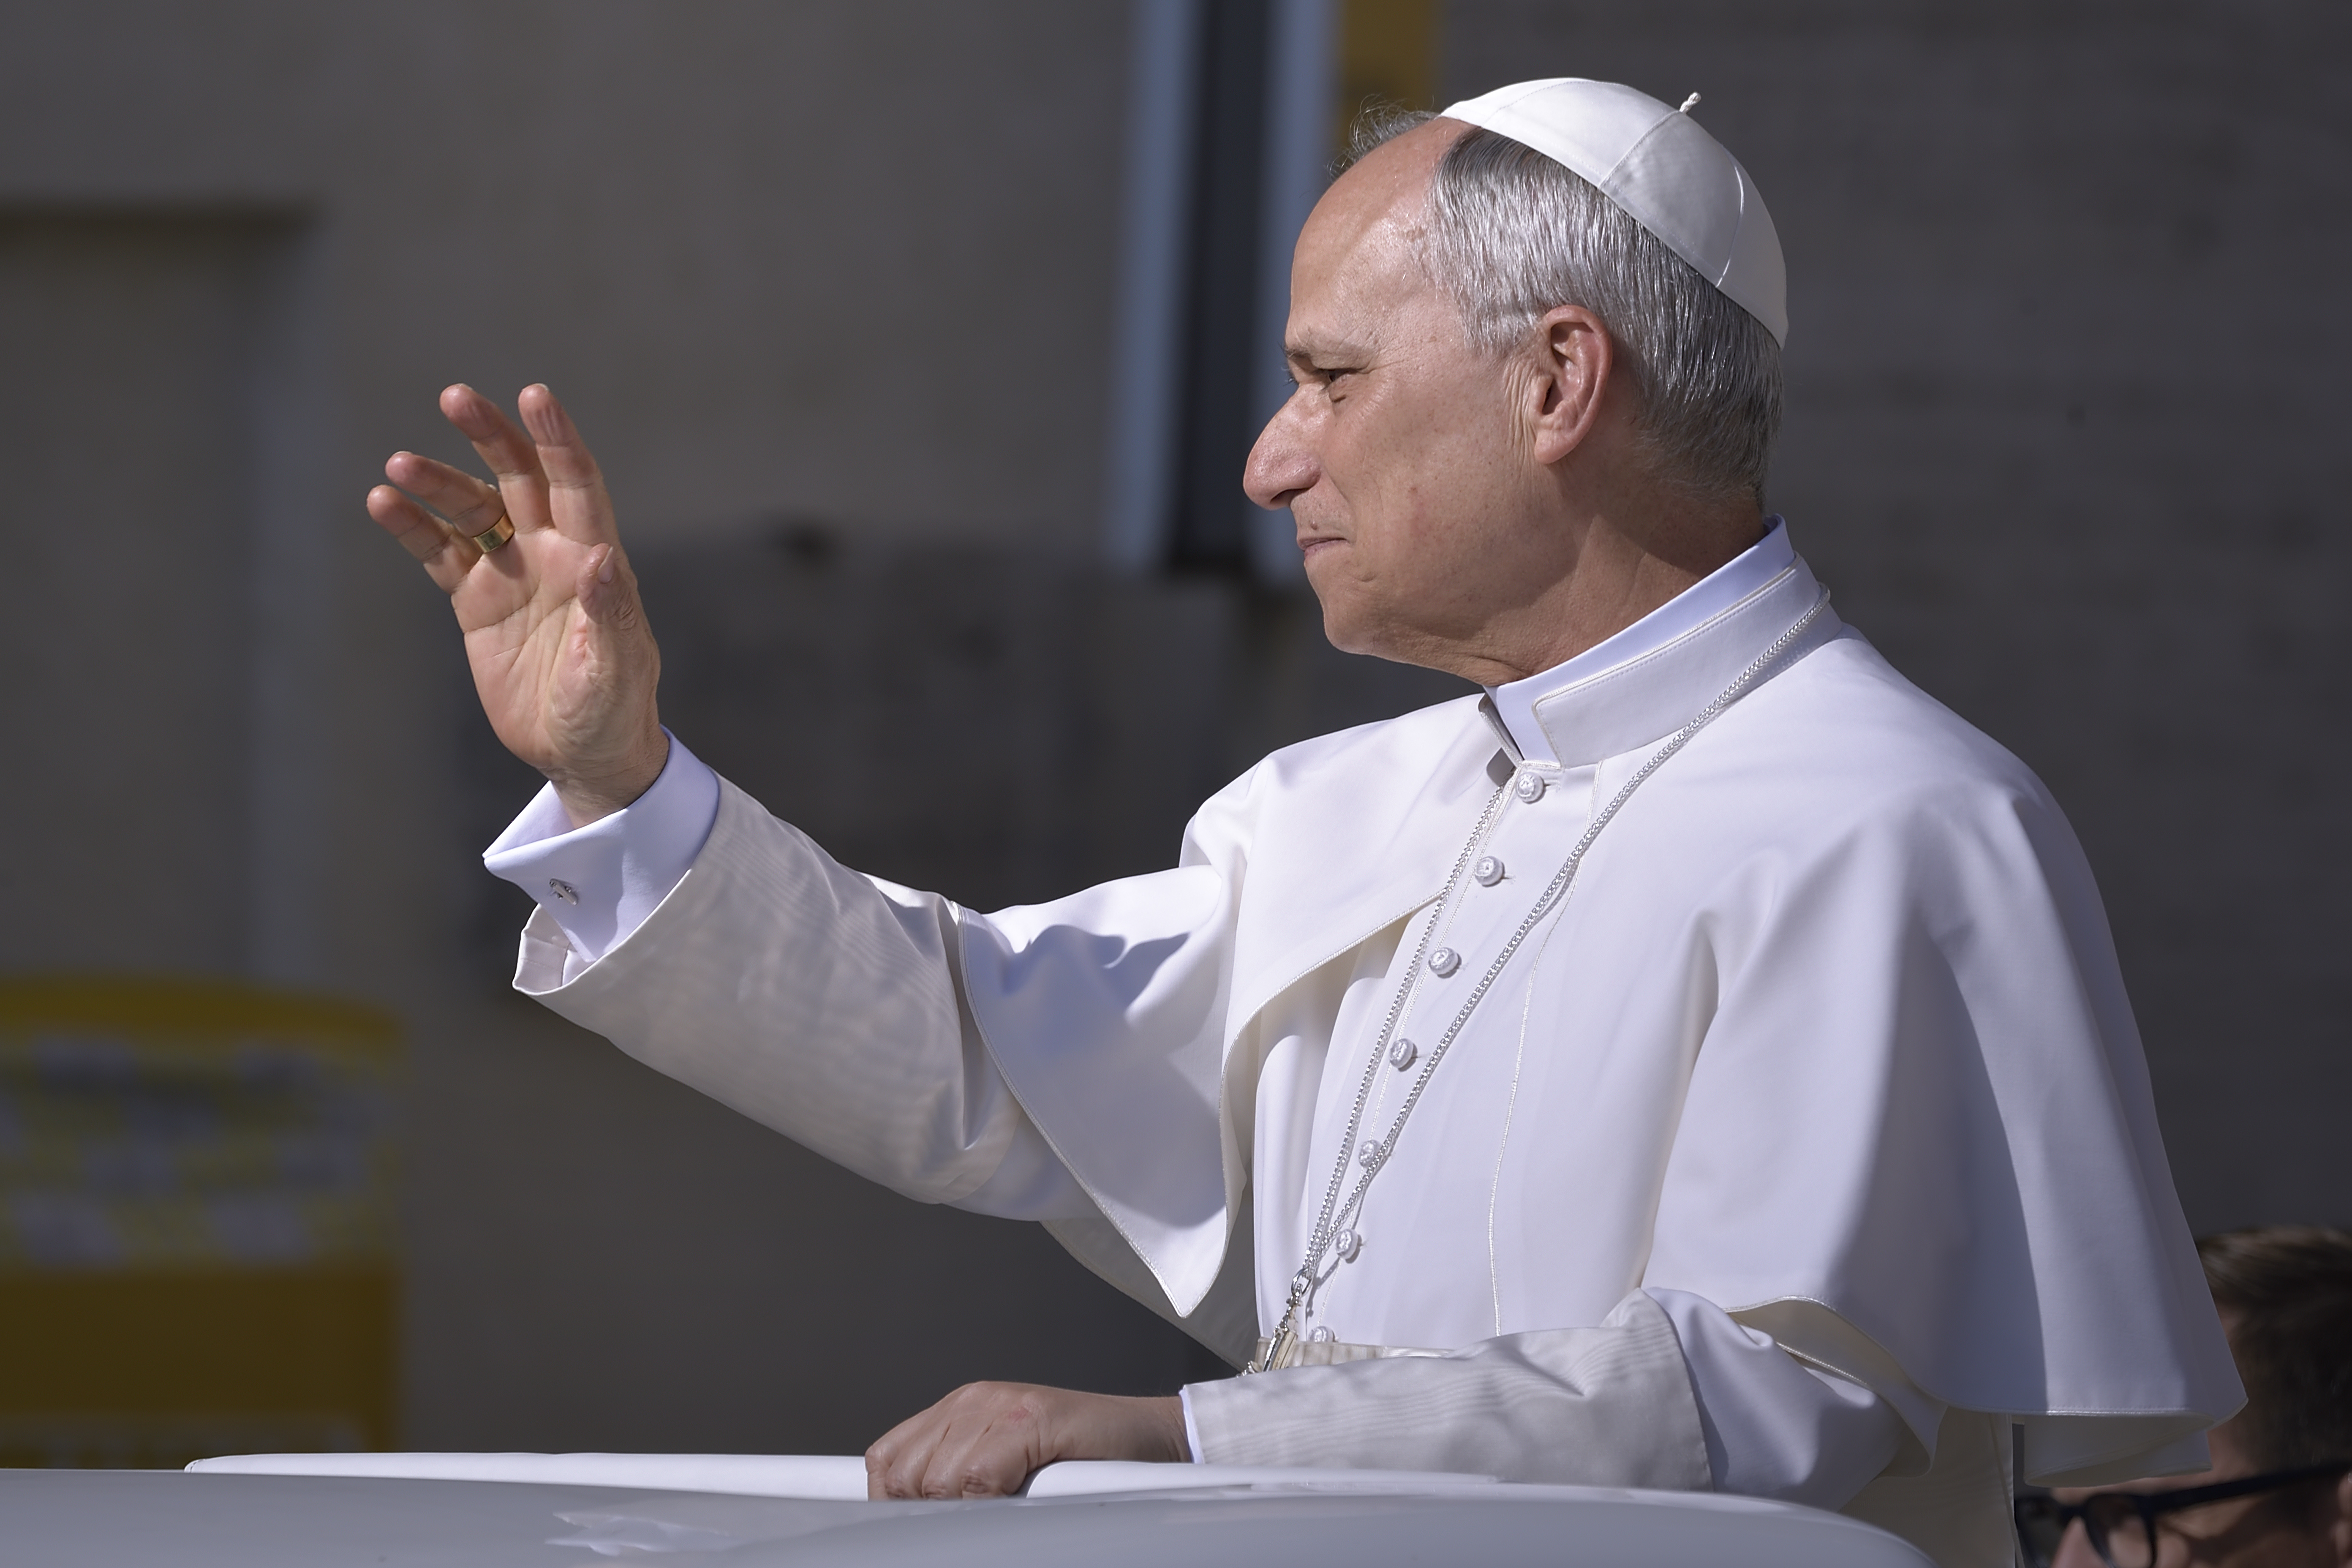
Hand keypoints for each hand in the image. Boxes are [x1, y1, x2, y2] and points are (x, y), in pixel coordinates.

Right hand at [366, 384, 666, 824]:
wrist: (581, 754)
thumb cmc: (612, 712)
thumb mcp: (615, 669)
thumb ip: (609, 612)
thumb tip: (601, 558)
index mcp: (593, 562)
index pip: (576, 485)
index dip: (556, 441)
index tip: (534, 395)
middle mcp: (552, 554)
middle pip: (520, 479)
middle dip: (491, 438)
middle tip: (456, 397)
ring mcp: (512, 574)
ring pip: (473, 510)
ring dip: (439, 484)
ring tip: (398, 466)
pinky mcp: (477, 602)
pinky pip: (440, 553)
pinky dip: (413, 527)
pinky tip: (383, 503)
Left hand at [864, 1382, 1189, 1498]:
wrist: (1151, 1439)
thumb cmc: (1084, 1462)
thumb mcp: (1006, 1467)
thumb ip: (961, 1480)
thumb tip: (918, 1524)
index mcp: (958, 1411)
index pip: (887, 1462)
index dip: (890, 1504)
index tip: (905, 1533)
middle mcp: (971, 1401)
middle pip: (903, 1477)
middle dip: (927, 1511)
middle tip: (970, 1522)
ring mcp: (999, 1406)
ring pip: (938, 1480)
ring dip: (963, 1510)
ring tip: (1001, 1511)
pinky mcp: (1030, 1417)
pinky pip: (979, 1476)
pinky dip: (989, 1500)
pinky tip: (1018, 1501)